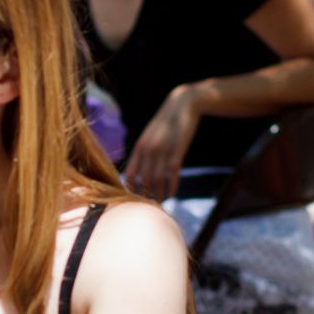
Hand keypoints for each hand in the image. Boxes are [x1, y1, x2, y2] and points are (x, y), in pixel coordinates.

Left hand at [124, 85, 200, 200]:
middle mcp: (149, 150)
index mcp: (140, 146)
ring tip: (159, 204)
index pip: (131, 173)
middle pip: (145, 179)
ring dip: (159, 194)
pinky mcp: (178, 151)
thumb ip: (145, 151)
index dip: (132, 188)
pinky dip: (172, 186)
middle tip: (148, 207)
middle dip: (146, 195)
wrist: (183, 105)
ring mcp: (163, 150)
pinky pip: (173, 173)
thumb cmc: (166, 122)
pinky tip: (172, 194)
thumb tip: (139, 170)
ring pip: (158, 179)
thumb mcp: (151, 135)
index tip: (134, 199)